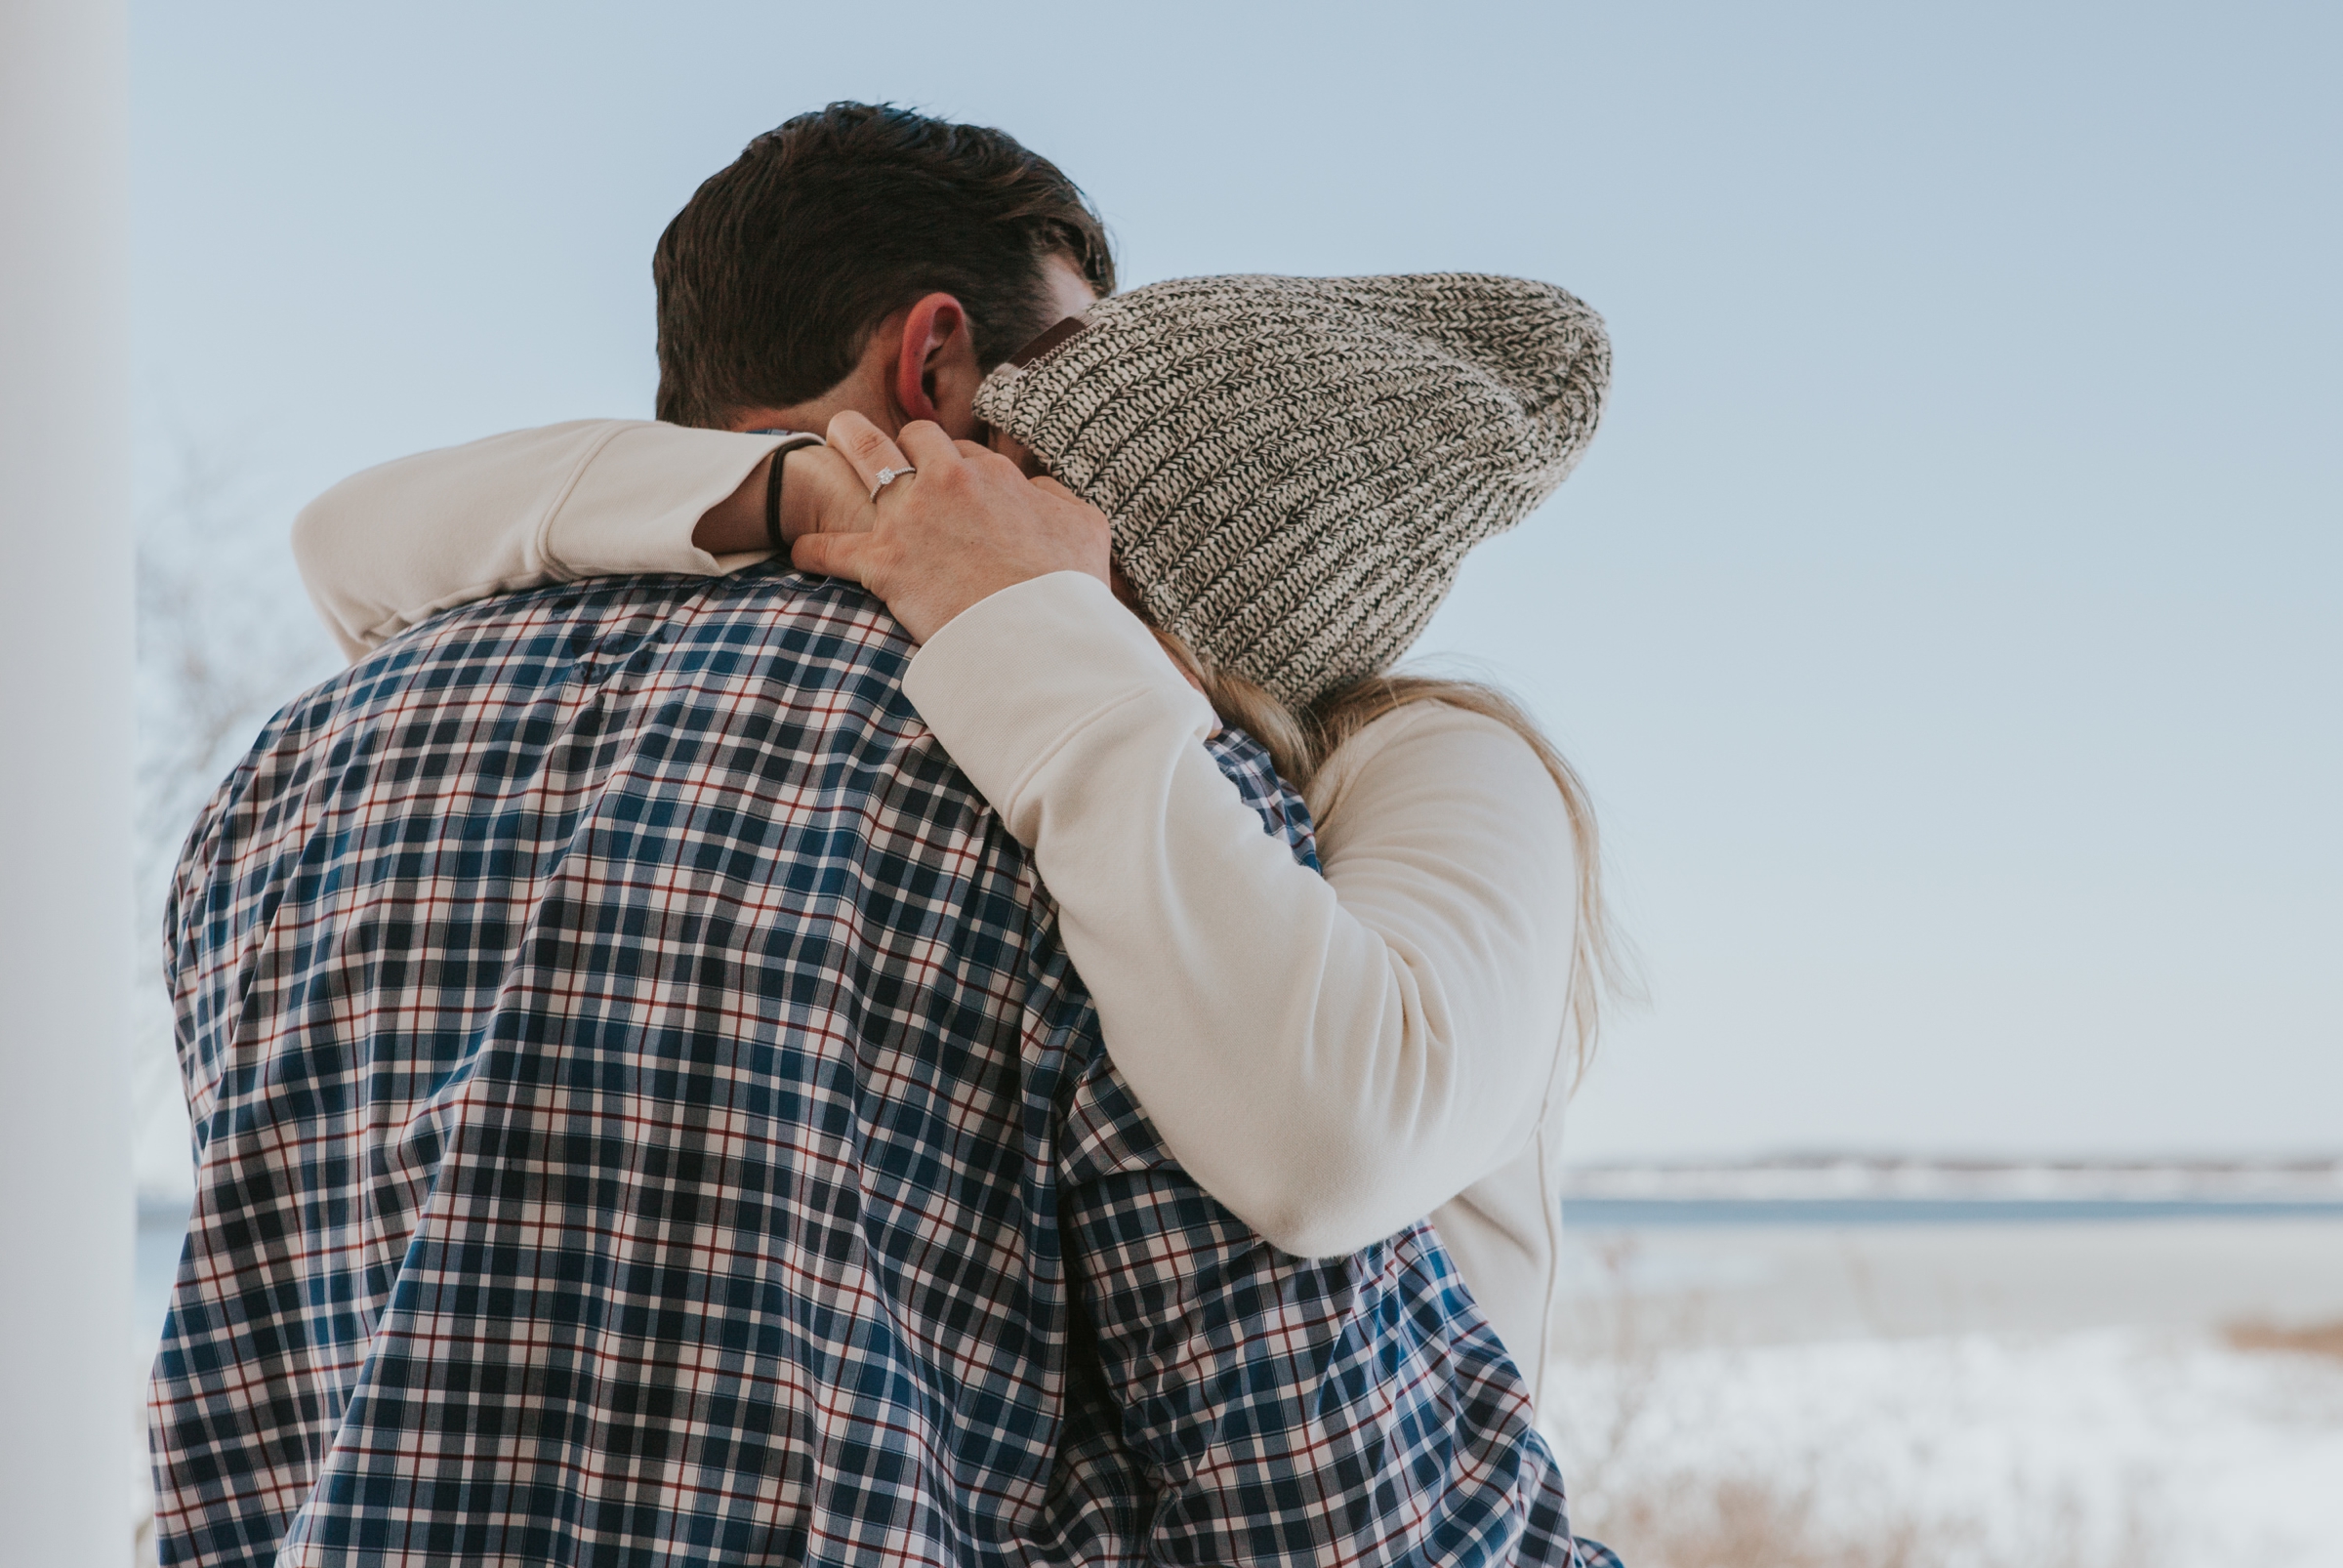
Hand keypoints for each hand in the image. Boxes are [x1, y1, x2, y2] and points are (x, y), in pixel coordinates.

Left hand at [792, 412, 1111, 643]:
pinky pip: (831, 548)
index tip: (944, 479)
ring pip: (863, 458)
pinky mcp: (883, 562)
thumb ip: (1056, 498)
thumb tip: (1040, 490)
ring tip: (831, 441)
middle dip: (895, 435)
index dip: (950, 463)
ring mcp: (911, 518)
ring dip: (845, 444)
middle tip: (880, 440)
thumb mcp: (1085, 525)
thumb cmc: (1067, 586)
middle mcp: (948, 481)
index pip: (961, 450)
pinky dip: (812, 549)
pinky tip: (801, 551)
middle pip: (910, 437)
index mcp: (993, 473)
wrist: (1037, 632)